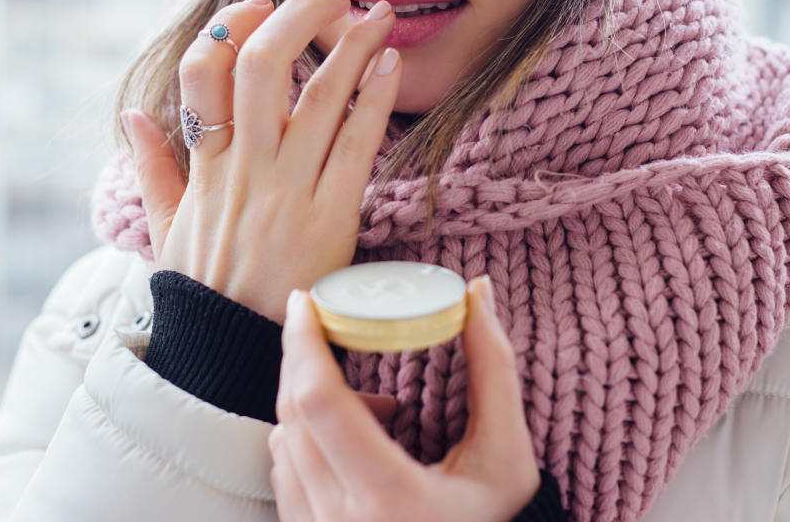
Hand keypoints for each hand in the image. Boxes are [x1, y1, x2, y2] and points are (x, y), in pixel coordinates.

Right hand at [123, 0, 400, 322]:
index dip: (227, 26)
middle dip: (296, 17)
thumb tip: (132, 117)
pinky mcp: (330, 217)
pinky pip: (355, 144)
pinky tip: (389, 67)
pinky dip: (373, 99)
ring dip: (351, 46)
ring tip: (377, 16)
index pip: (201, 74)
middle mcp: (244, 169)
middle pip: (261, 66)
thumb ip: (152, 169)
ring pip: (317, 96)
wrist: (233, 355)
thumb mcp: (167, 229)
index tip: (257, 6)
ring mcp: (287, 191)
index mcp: (204, 167)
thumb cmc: (205, 292)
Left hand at [269, 276, 540, 521]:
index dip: (305, 343)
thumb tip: (477, 291)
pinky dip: (307, 438)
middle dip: (303, 357)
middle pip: (293, 414)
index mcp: (389, 499)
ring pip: (283, 441)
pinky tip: (355, 442)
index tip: (306, 299)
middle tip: (327, 322)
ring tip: (377, 407)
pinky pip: (284, 472)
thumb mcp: (507, 455)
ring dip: (314, 402)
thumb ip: (493, 368)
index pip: (322, 403)